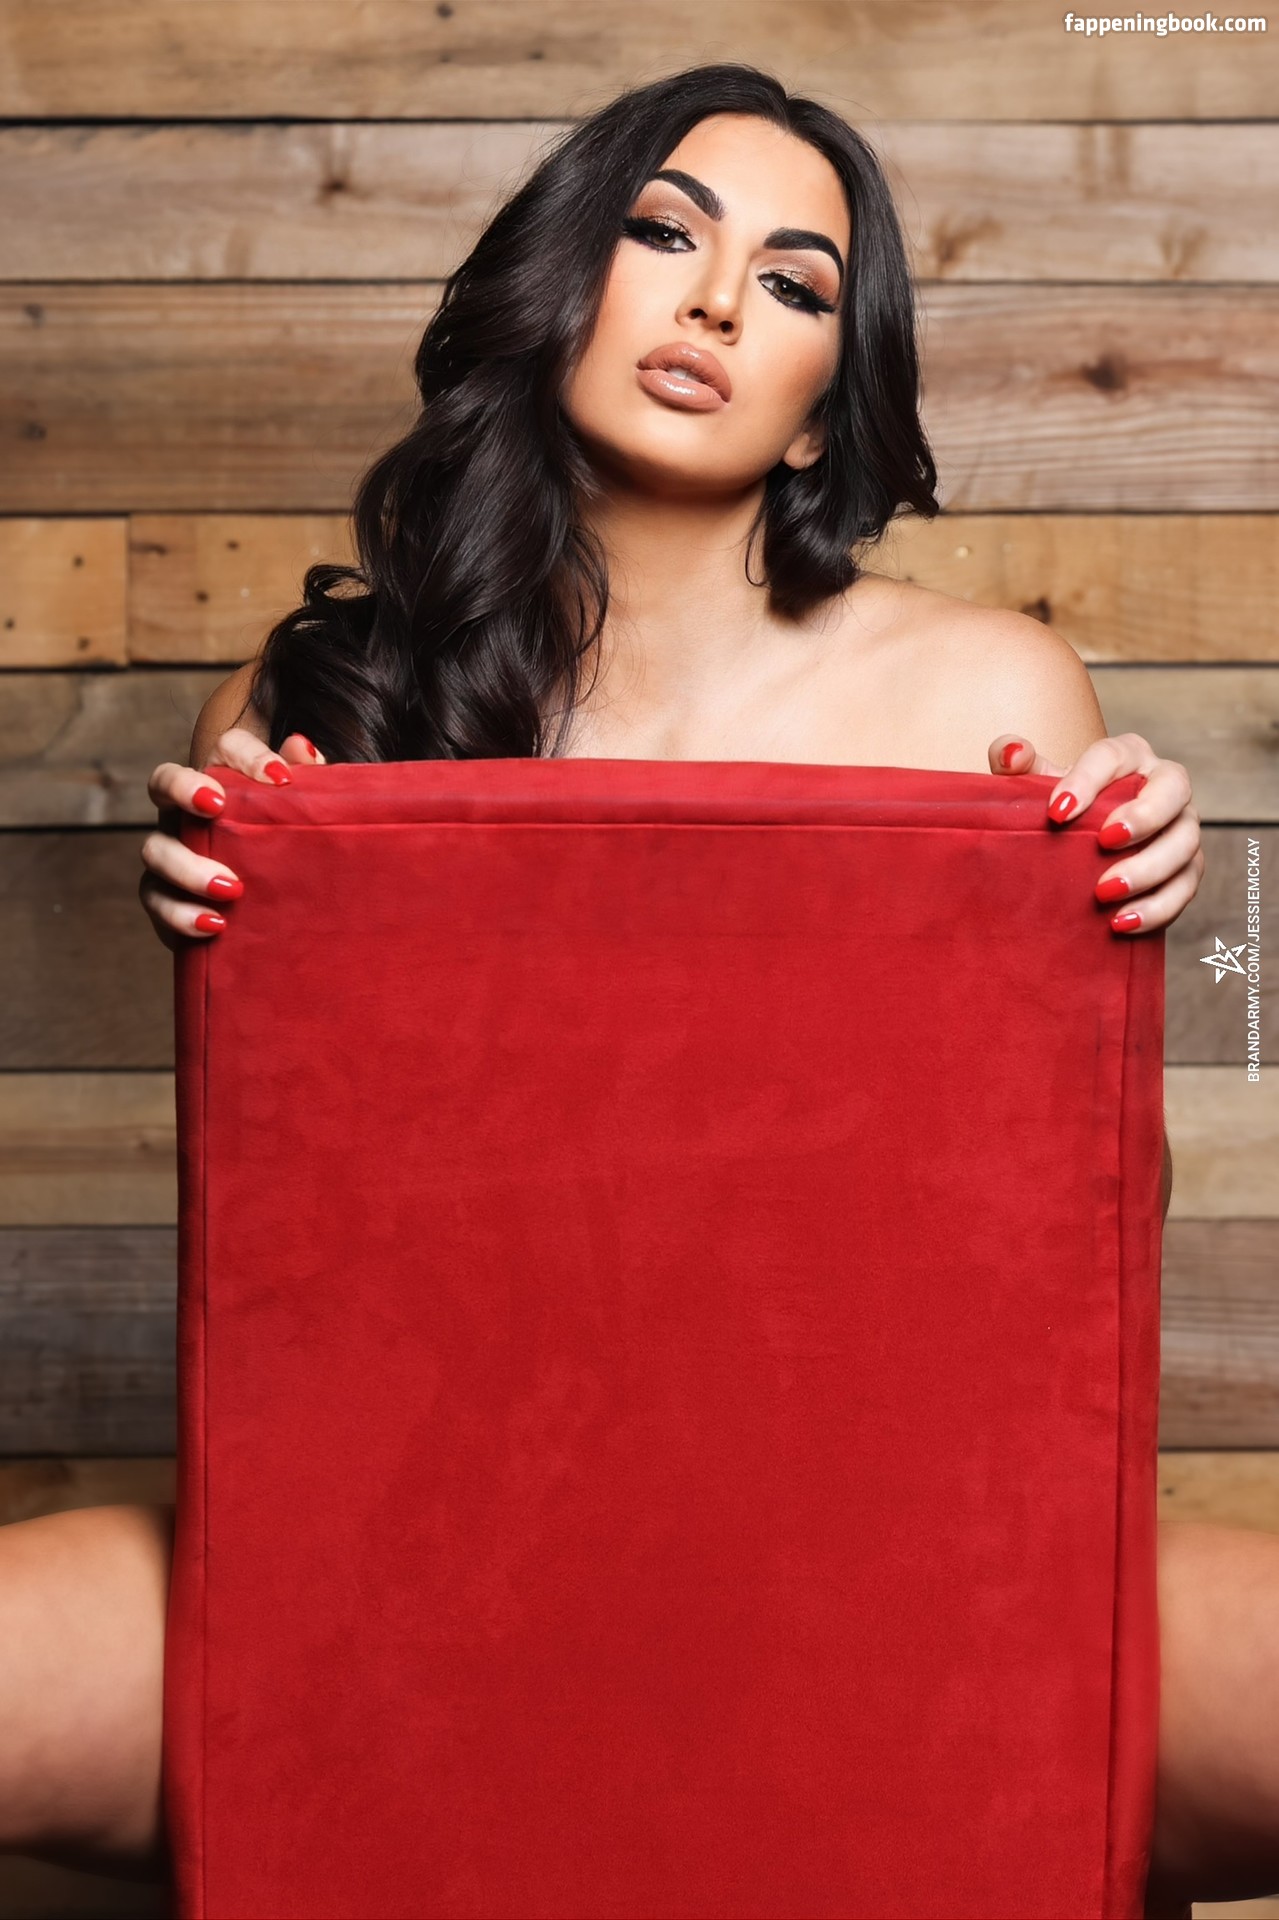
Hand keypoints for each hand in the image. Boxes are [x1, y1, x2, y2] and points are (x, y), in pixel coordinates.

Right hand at [140, 729, 325, 948]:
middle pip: (163, 781)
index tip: (281, 779)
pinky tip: (214, 925)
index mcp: (224, 781)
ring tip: (231, 889)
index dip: (247, 756)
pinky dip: (181, 914)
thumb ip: (312, 783)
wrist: (282, 914)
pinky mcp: (166, 897)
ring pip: (155, 849)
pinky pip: (158, 900)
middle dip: (184, 788)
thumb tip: (302, 748)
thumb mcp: (308, 820)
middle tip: (216, 806)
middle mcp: (187, 810)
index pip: (225, 748)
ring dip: (188, 867)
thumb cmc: (290, 852)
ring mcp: (171, 852)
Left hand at [989, 731, 1202, 934]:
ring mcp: (1181, 827)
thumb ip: (1015, 762)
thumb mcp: (1034, 784)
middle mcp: (1164, 786)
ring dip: (1148, 869)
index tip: (1057, 812)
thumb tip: (1011, 752)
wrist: (1078, 849)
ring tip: (1105, 893)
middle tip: (1105, 842)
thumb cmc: (1060, 808)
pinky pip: (1185, 887)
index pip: (1114, 755)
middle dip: (1144, 816)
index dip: (1088, 780)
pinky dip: (1157, 907)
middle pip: (1174, 789)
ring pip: (1185, 842)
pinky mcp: (1186, 868)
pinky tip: (1121, 922)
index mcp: (1127, 756)